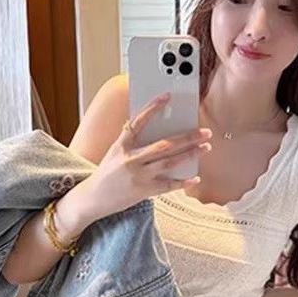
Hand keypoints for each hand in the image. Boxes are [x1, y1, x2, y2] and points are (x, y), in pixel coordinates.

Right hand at [64, 93, 210, 226]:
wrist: (92, 199)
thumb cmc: (105, 175)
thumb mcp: (113, 153)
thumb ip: (128, 141)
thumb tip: (142, 124)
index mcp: (121, 146)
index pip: (137, 122)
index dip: (152, 107)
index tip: (167, 96)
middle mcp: (130, 160)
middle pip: (163, 145)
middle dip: (187, 137)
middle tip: (204, 132)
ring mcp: (138, 176)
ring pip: (169, 163)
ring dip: (190, 154)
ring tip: (205, 148)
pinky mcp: (143, 191)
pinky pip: (168, 185)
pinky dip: (183, 182)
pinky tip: (195, 178)